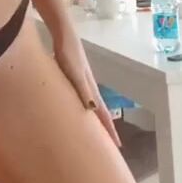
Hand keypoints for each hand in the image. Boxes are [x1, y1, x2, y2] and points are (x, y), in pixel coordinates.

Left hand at [53, 28, 121, 148]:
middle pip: (100, 112)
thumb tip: (93, 109)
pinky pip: (79, 98)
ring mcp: (81, 81)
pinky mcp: (72, 77)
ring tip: (95, 132)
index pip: (103, 114)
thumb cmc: (68, 54)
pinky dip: (82, 108)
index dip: (110, 131)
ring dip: (94, 119)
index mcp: (90, 89)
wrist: (63, 34)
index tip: (118, 148)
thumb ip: (83, 90)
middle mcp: (89, 87)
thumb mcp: (74, 74)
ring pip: (90, 105)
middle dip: (105, 128)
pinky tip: (76, 109)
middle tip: (109, 145)